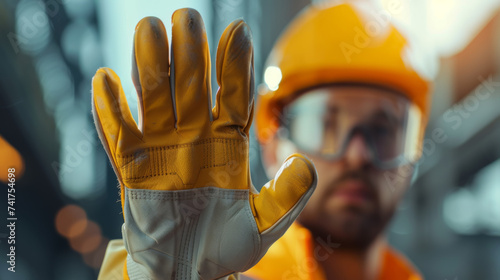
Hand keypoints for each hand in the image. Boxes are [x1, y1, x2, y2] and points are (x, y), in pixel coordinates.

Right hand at [92, 8, 316, 279]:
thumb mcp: (264, 227)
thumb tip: (306, 164)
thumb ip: (287, 198)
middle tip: (188, 18)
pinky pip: (119, 136)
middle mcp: (195, 138)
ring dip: (151, 66)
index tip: (238, 32)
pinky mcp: (133, 170)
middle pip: (193, 87)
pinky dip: (111, 111)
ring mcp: (163, 150)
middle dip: (191, 53)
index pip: (234, 95)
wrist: (189, 270)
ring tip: (151, 29)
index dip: (235, 65)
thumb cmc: (226, 247)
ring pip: (155, 99)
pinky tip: (107, 80)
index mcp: (228, 144)